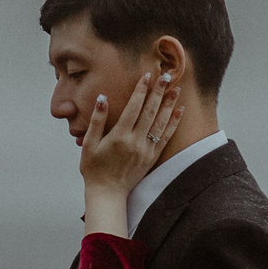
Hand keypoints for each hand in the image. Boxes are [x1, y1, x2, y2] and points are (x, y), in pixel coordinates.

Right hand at [78, 71, 180, 197]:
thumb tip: (102, 98)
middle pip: (150, 111)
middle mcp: (136, 142)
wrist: (108, 193)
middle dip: (158, 92)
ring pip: (162, 123)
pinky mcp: (152, 157)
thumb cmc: (94, 168)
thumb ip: (97, 121)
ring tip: (175, 88)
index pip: (133, 107)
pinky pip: (166, 137)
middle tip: (165, 75)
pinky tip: (179, 110)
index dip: (141, 90)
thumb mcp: (88, 144)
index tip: (147, 75)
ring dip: (169, 104)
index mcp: (119, 136)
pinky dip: (174, 123)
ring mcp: (146, 150)